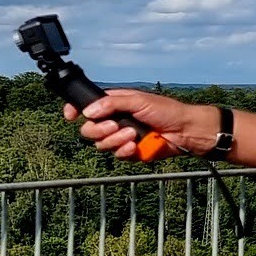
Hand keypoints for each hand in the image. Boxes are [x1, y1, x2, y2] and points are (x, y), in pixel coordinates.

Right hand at [63, 88, 207, 160]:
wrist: (185, 131)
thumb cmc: (166, 110)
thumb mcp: (138, 100)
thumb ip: (112, 103)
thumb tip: (88, 111)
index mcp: (114, 105)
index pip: (87, 107)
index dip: (74, 111)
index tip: (70, 115)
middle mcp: (114, 121)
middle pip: (88, 130)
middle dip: (98, 130)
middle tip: (114, 125)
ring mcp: (121, 138)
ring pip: (101, 144)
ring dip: (115, 140)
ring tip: (132, 134)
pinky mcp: (130, 152)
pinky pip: (116, 155)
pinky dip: (124, 151)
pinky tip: (135, 146)